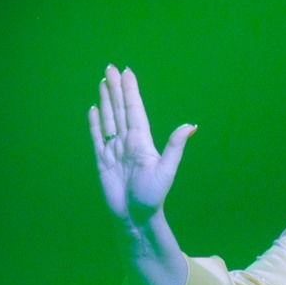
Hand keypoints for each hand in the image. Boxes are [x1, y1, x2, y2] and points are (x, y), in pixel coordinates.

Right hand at [88, 65, 195, 226]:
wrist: (135, 217)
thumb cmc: (152, 196)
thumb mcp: (166, 170)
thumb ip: (175, 146)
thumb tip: (191, 125)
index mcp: (142, 141)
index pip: (135, 110)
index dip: (131, 91)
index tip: (127, 72)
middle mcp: (128, 142)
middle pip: (120, 109)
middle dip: (116, 89)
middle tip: (110, 67)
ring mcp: (114, 150)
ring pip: (109, 119)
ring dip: (106, 100)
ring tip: (102, 81)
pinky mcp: (102, 160)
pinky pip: (97, 137)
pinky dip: (95, 123)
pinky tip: (94, 109)